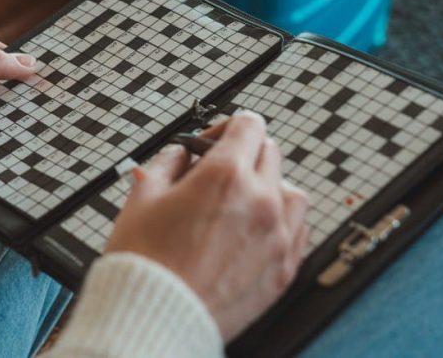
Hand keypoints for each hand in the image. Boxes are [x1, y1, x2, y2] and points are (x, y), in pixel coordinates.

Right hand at [105, 111, 308, 341]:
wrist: (155, 316)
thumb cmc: (145, 262)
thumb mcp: (143, 197)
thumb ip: (167, 164)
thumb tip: (180, 155)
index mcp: (226, 176)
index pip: (249, 125)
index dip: (227, 126)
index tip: (213, 142)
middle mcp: (260, 201)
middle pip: (270, 153)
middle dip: (244, 154)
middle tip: (218, 173)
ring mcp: (277, 238)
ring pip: (292, 191)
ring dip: (270, 187)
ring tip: (242, 202)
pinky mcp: (283, 270)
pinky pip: (299, 231)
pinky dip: (282, 222)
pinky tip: (258, 229)